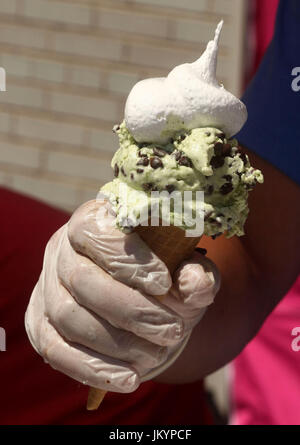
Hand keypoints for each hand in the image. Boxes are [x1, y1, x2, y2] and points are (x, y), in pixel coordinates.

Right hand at [25, 200, 219, 392]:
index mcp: (93, 221)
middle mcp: (61, 250)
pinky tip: (129, 379)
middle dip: (130, 311)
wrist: (139, 303)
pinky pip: (55, 350)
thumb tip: (196, 283)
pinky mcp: (40, 324)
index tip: (164, 283)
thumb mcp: (187, 271)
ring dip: (116, 344)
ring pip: (68, 318)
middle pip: (82, 280)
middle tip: (171, 331)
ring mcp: (46, 288)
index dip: (127, 259)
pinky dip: (93, 369)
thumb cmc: (161, 280)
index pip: (96, 232)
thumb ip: (196, 274)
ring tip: (156, 355)